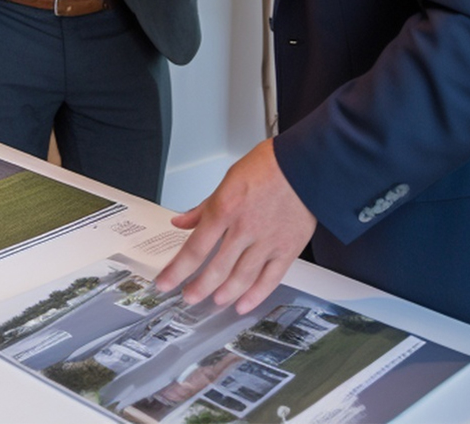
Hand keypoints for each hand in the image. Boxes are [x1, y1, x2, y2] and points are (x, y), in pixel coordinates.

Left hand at [156, 139, 316, 314]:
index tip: (165, 282)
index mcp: (224, 209)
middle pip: (215, 268)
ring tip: (212, 301)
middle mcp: (244, 228)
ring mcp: (267, 242)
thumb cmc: (267, 167)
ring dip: (224, 294)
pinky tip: (243, 303)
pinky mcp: (287, 250)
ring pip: (241, 278)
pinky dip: (255, 295)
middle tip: (188, 296)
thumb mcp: (227, 181)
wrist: (304, 166)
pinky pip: (270, 279)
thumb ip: (203, 207)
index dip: (177, 270)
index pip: (195, 248)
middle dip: (198, 287)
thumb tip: (181, 222)